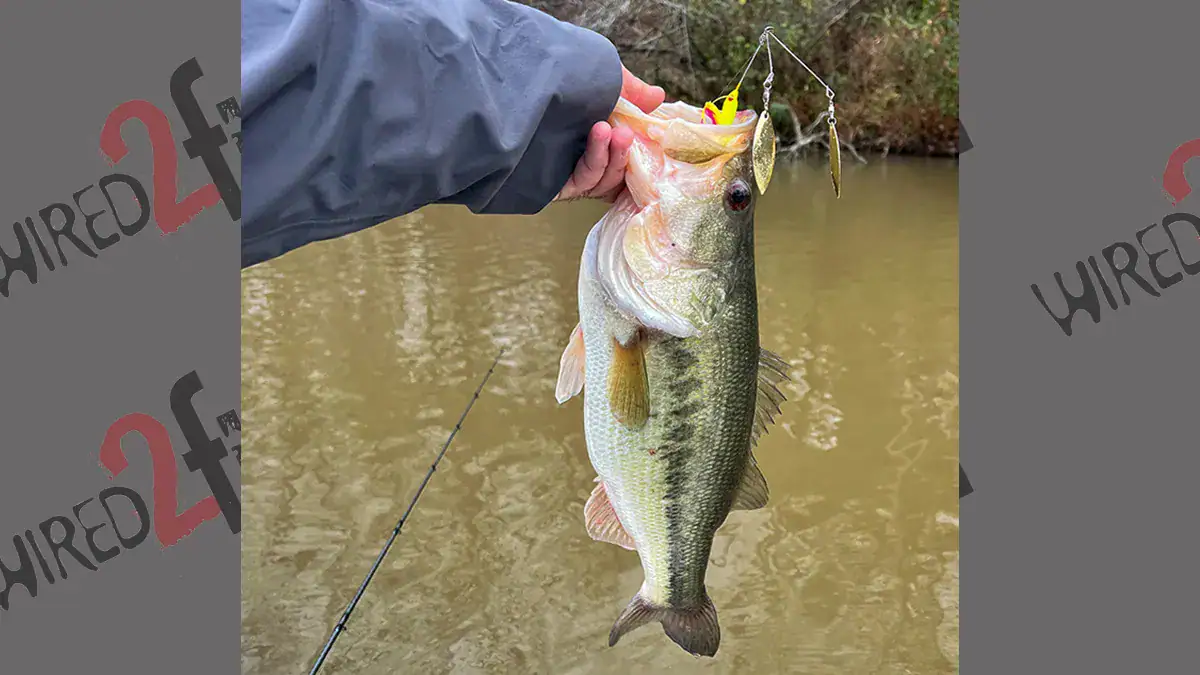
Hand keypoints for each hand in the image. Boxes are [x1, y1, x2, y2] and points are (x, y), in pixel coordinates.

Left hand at [554, 66, 665, 202]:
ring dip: (613, 157)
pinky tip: (599, 135)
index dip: (640, 150)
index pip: (622, 153)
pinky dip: (596, 160)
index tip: (651, 136)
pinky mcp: (553, 184)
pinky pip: (583, 182)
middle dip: (626, 153)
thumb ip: (630, 90)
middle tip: (628, 133)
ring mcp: (566, 170)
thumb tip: (659, 97)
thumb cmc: (558, 78)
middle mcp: (578, 154)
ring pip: (602, 179)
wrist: (516, 82)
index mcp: (589, 134)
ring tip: (611, 131)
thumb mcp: (600, 77)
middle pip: (615, 170)